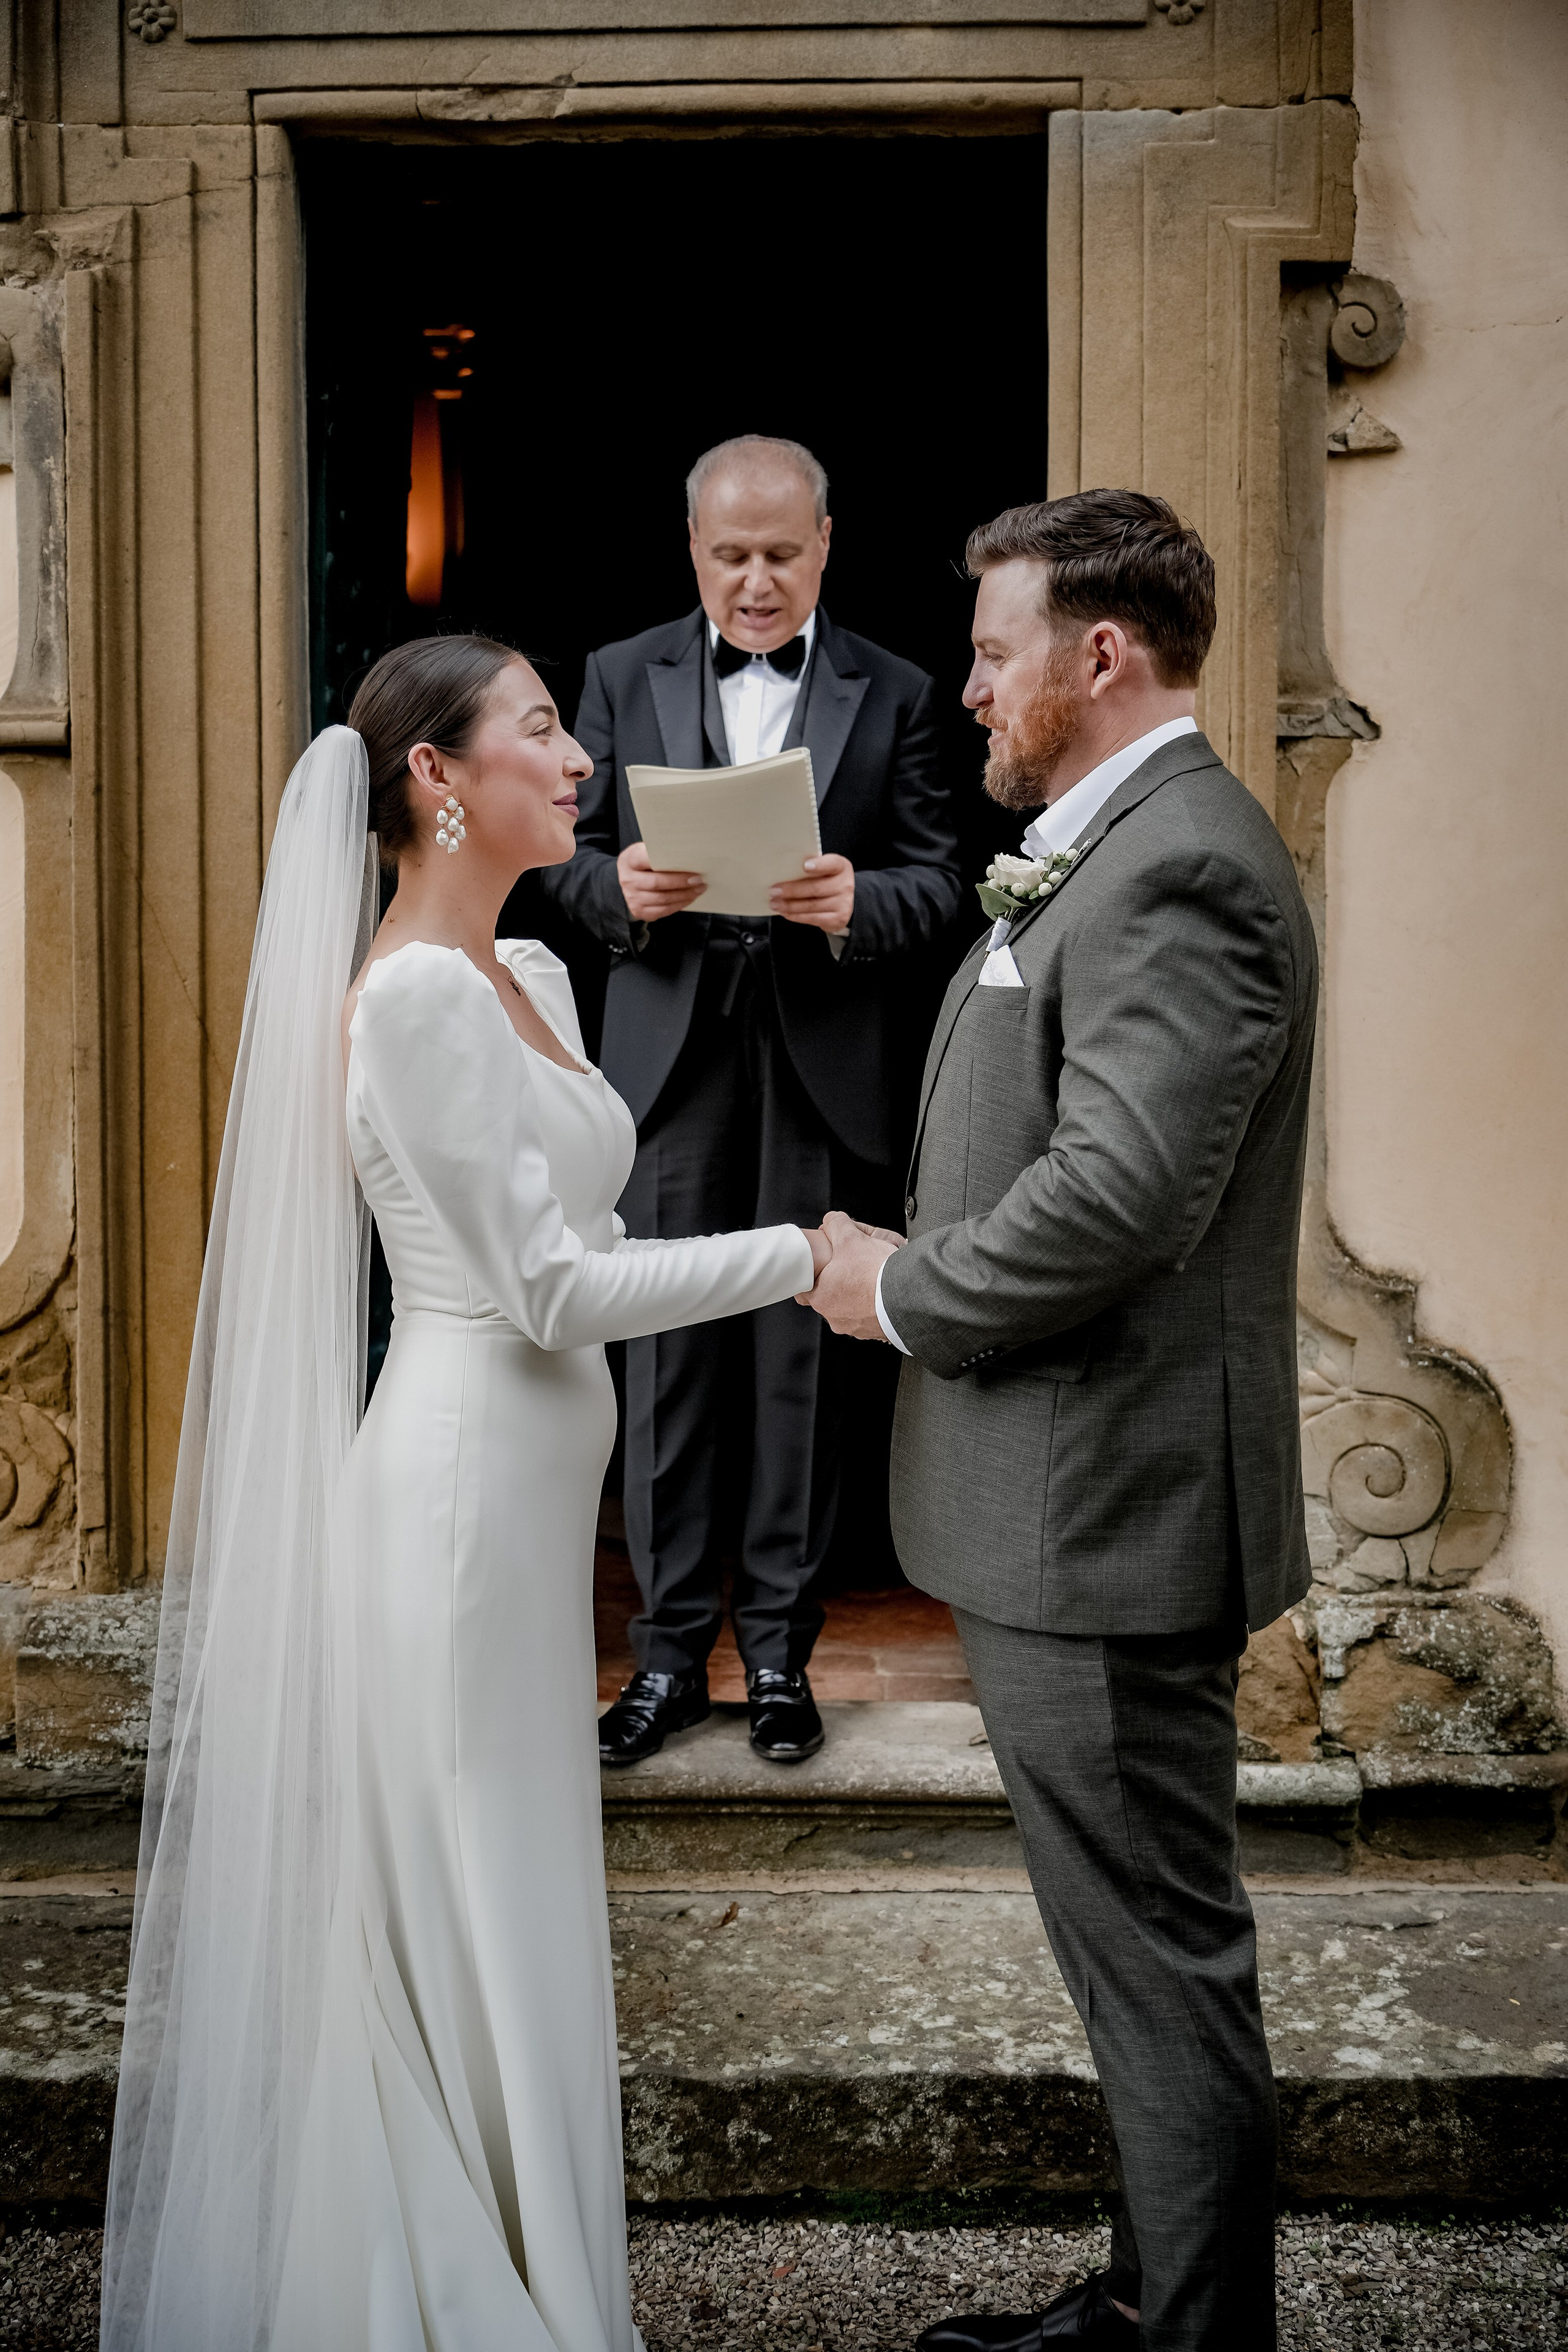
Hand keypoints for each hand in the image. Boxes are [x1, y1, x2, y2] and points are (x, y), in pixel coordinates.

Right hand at [618, 840, 704, 923]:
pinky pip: (663, 911)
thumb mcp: (647, 852)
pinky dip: (679, 905)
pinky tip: (689, 898)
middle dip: (681, 882)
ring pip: (662, 899)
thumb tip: (688, 857)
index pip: (648, 859)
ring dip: (684, 895)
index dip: (670, 863)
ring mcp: (632, 898)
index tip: (690, 864)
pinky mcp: (639, 911)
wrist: (629, 880)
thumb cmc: (644, 863)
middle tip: (698, 880)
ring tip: (698, 890)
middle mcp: (628, 880)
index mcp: (629, 860)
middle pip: (657, 883)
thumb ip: (661, 853)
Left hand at [770, 853, 854, 933]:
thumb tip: (783, 872)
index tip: (804, 866)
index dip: (819, 865)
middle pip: (815, 888)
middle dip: (791, 890)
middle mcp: (845, 885)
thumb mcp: (825, 870)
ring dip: (789, 905)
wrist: (844, 902)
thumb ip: (810, 869)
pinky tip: (785, 912)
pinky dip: (796, 916)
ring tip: (774, 903)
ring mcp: (843, 903)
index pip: (831, 863)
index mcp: (841, 867)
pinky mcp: (837, 919)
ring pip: (811, 905)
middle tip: (773, 891)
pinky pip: (812, 918)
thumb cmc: (828, 882)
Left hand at [795, 1209, 896, 1340]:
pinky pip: (869, 1315)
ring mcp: (855, 1326)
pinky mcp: (874, 1331)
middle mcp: (834, 1316)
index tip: (821, 1266)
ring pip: (850, 1306)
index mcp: (821, 1297)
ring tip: (869, 1278)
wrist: (909, 1295)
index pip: (803, 1287)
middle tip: (850, 1267)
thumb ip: (835, 1224)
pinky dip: (873, 1305)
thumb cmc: (876, 1272)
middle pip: (829, 1295)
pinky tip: (881, 1292)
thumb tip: (831, 1221)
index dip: (812, 1273)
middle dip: (837, 1281)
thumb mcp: (850, 1237)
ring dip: (857, 1294)